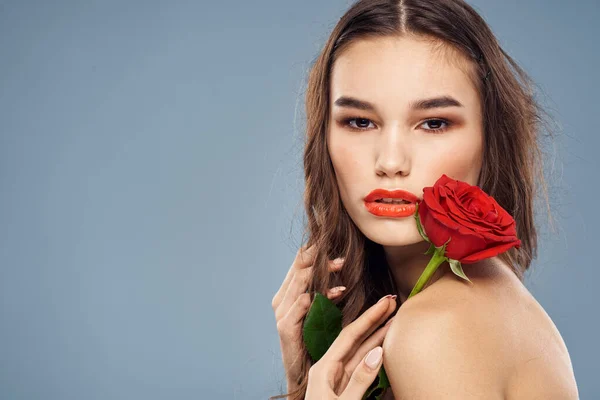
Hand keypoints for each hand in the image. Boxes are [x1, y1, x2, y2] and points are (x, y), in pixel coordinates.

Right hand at [271, 245, 347, 391]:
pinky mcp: (286, 327)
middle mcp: (282, 299)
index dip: (317, 249)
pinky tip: (337, 292)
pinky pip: (301, 305)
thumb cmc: (316, 341)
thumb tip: (343, 265)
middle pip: (299, 266)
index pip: (300, 261)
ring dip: (323, 271)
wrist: (303, 372)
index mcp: (289, 292)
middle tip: (344, 254)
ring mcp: (282, 312)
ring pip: (300, 281)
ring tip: (342, 265)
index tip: (336, 241)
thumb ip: (327, 289)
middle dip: (321, 256)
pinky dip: (319, 295)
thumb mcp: (322, 310)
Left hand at [305, 294, 396, 398]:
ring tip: (394, 319)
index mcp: (322, 370)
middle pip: (354, 338)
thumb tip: (377, 354)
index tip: (384, 302)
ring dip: (377, 335)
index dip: (368, 318)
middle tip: (392, 302)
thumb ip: (359, 380)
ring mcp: (335, 379)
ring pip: (359, 351)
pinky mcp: (342, 389)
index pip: (348, 336)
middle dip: (373, 320)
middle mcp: (328, 369)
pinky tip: (385, 345)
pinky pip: (360, 366)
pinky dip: (374, 355)